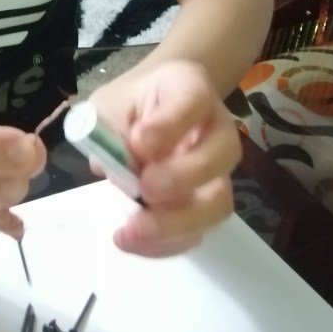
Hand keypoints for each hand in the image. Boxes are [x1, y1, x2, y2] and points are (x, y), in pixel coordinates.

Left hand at [93, 60, 240, 256]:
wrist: (151, 108)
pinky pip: (197, 231)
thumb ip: (110, 128)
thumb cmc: (131, 103)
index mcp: (191, 88)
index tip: (140, 142)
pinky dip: (165, 243)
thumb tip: (111, 166)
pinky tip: (132, 241)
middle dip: (183, 178)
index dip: (170, 124)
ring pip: (217, 203)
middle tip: (144, 189)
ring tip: (131, 231)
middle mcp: (216, 129)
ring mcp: (217, 171)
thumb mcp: (111, 102)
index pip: (192, 100)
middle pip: (222, 155)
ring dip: (175, 223)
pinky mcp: (205, 205)